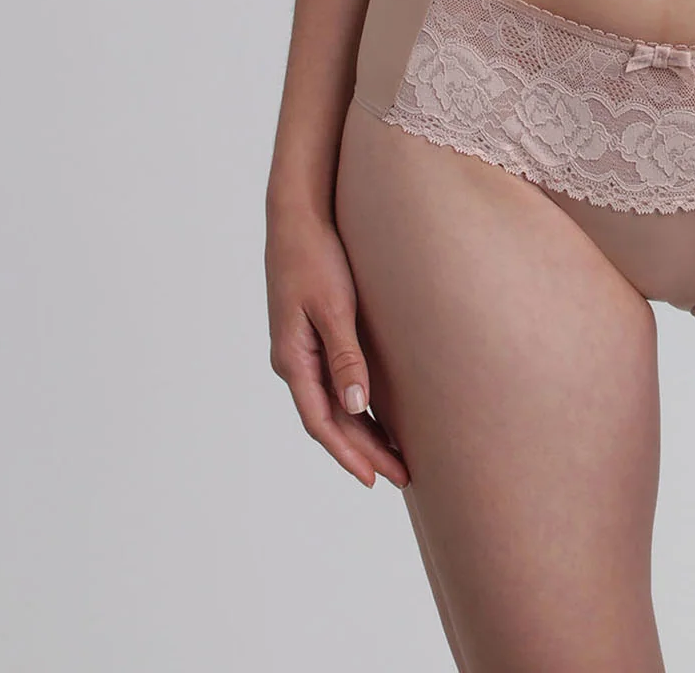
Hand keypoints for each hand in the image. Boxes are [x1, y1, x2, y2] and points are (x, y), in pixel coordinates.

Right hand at [266, 207, 407, 488]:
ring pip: (332, 404)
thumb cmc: (316, 255)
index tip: (375, 479)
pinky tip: (377, 413)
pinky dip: (356, 404)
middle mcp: (293, 360)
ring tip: (394, 456)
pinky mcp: (313, 334)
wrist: (297, 215)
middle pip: (330, 419)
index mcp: (293, 358)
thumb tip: (356, 407)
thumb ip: (344, 356)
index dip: (348, 453)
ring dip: (361, 431)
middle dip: (362, 451)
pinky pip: (334, 382)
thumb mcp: (334, 305)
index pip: (322, 422)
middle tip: (400, 476)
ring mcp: (301, 349)